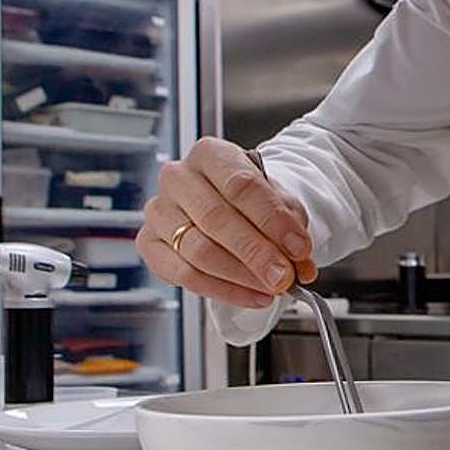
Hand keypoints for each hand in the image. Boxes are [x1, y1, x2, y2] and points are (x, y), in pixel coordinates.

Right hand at [136, 137, 317, 307]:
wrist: (228, 204)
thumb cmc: (251, 199)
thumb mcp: (277, 202)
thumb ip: (289, 228)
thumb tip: (301, 265)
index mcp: (210, 153)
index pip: (240, 185)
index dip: (272, 220)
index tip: (299, 247)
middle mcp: (178, 177)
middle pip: (216, 219)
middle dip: (256, 253)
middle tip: (284, 276)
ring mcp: (158, 211)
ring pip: (199, 251)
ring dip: (241, 276)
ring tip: (272, 288)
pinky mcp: (149, 243)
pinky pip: (184, 275)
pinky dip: (222, 290)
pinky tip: (251, 295)